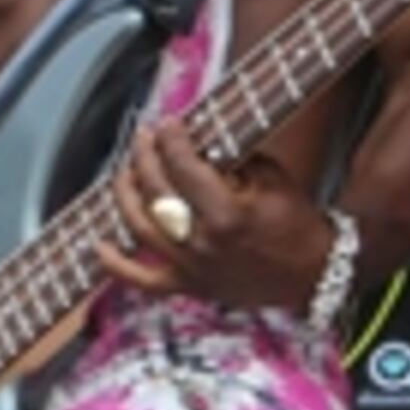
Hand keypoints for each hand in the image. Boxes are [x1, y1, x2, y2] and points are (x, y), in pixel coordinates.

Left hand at [97, 135, 329, 313]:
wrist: (312, 275)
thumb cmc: (295, 223)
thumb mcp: (272, 178)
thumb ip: (232, 159)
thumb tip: (197, 141)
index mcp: (226, 214)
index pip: (183, 166)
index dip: (171, 139)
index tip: (168, 122)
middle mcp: (201, 242)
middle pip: (156, 191)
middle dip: (144, 156)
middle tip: (144, 136)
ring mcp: (190, 267)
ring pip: (138, 227)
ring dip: (125, 195)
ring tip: (124, 171)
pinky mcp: (186, 287)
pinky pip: (140, 280)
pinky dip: (114, 265)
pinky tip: (97, 245)